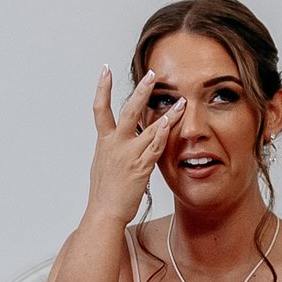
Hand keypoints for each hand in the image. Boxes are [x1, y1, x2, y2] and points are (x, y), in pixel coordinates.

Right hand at [85, 68, 184, 228]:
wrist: (104, 212)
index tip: (105, 70)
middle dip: (142, 91)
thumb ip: (111, 149)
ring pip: (149, 127)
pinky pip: (155, 147)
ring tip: (181, 101)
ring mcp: (128, 154)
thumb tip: (114, 142)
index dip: (102, 88)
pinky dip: (163, 134)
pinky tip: (171, 124)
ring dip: (167, 113)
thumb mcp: (102, 165)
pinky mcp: (141, 167)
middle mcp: (115, 144)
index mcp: (104, 142)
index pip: (100, 109)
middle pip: (129, 110)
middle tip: (152, 73)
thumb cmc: (104, 193)